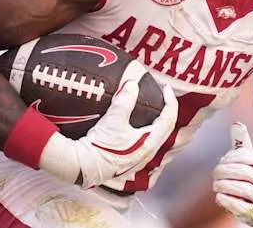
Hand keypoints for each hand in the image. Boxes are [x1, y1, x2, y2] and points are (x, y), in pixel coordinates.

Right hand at [40, 61, 178, 187]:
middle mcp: (147, 153)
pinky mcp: (128, 163)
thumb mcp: (113, 119)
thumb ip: (124, 100)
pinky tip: (138, 130)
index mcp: (149, 143)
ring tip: (153, 112)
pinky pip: (145, 145)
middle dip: (167, 111)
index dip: (170, 101)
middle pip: (166, 129)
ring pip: (156, 138)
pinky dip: (147, 133)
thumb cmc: (99, 147)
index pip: (169, 119)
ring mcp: (138, 160)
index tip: (166, 89)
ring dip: (157, 123)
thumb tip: (132, 85)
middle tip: (163, 97)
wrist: (81, 166)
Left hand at [213, 123, 252, 225]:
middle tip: (216, 173)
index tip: (223, 160)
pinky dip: (226, 201)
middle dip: (224, 171)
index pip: (246, 157)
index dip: (230, 158)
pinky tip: (219, 196)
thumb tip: (236, 124)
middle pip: (243, 172)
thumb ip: (241, 144)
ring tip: (216, 185)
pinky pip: (240, 206)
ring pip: (242, 189)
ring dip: (224, 186)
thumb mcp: (250, 160)